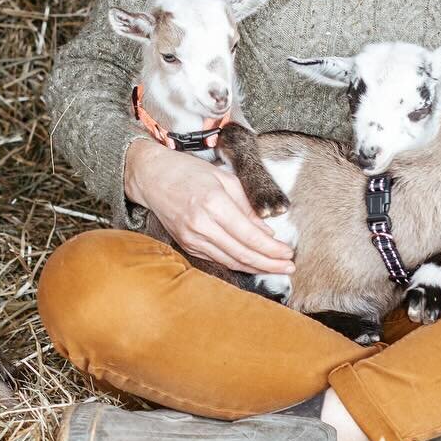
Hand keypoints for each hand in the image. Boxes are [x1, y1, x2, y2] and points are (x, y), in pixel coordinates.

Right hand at [124, 139, 295, 274]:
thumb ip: (247, 204)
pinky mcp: (186, 244)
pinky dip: (236, 263)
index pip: (250, 235)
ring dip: (255, 267)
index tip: (289, 253)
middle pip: (242, 253)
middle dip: (269, 263)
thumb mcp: (223, 178)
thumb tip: (267, 230)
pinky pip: (217, 259)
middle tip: (289, 267)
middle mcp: (201, 224)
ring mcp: (191, 238)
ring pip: (230, 261)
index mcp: (214, 203)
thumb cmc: (189, 171)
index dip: (272, 249)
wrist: (152, 177)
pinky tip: (251, 263)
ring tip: (276, 268)